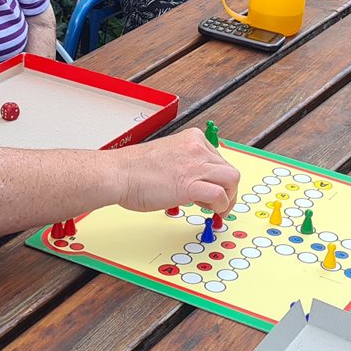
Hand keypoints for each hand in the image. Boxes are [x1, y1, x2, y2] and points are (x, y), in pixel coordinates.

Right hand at [115, 128, 239, 213]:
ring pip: (232, 180)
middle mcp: (197, 148)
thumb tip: (199, 183)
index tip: (213, 190)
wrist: (118, 173)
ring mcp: (195, 165)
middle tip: (216, 203)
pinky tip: (210, 211)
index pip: (220, 159)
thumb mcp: (168, 156)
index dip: (218, 179)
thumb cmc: (134, 169)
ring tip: (215, 209)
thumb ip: (185, 165)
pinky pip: (220, 195)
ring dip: (228, 198)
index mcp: (192, 139)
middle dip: (227, 190)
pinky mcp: (190, 184)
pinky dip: (220, 206)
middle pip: (229, 170)